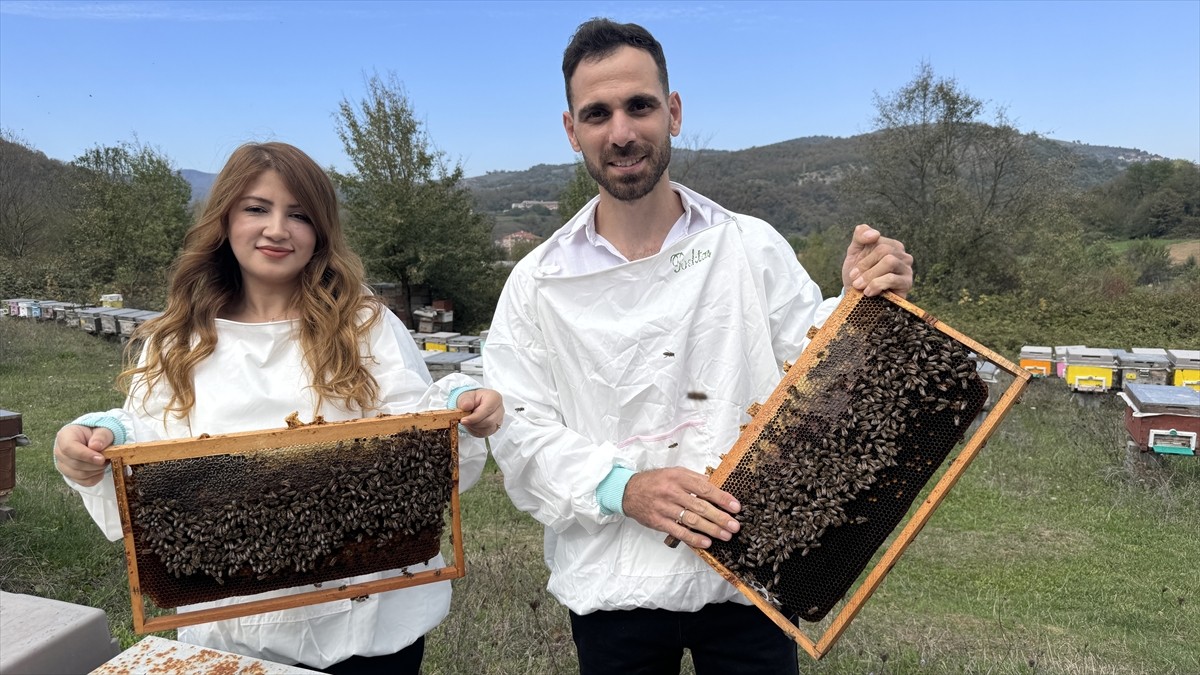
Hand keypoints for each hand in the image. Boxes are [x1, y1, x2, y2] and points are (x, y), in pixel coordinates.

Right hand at [53, 424, 112, 486]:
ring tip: (105, 462)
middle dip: (95, 464)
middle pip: (75, 464)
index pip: (68, 448)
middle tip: (107, 458)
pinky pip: (84, 482)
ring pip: (79, 475)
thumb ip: (101, 436)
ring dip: (97, 470)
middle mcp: (59, 452)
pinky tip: (100, 469)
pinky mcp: (70, 476)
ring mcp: (63, 465)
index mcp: (64, 436)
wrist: (94, 441)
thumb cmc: (97, 435)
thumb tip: (96, 446)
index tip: (101, 458)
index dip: (85, 455)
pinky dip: (96, 477)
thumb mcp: (103, 430)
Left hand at [456, 388, 504, 437]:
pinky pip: (486, 433)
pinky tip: (472, 424)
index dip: (474, 417)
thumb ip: (465, 400)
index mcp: (494, 398)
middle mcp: (500, 409)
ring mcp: (499, 419)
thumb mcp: (465, 396)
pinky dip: (477, 431)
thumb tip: (466, 406)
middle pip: (489, 421)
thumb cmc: (472, 399)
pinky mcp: (495, 427)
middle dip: (474, 423)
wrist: (473, 404)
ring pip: (488, 429)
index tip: (463, 420)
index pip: (487, 410)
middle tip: (464, 421)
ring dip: (475, 427)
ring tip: (468, 421)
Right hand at [622, 467, 740, 548]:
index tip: (736, 507)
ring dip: (711, 529)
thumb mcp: (674, 472)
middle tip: (735, 525)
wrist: (628, 491)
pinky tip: (706, 542)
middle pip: (701, 506)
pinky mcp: (658, 522)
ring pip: (692, 520)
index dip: (722, 498)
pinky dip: (693, 538)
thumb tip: (714, 485)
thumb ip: (694, 478)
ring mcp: (664, 508)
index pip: (705, 489)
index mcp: (679, 477)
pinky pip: (679, 531)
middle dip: (720, 517)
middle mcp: (672, 492)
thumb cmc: (655, 481)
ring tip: (726, 535)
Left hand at [841, 224, 913, 297]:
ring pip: (890, 261)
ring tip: (860, 286)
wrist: (856, 299)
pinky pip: (892, 278)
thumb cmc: (857, 274)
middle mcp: (903, 256)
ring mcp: (907, 270)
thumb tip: (874, 233)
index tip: (853, 273)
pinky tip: (869, 292)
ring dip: (870, 275)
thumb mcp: (854, 252)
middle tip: (856, 281)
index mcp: (892, 246)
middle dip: (866, 266)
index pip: (878, 241)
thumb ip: (860, 235)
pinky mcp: (907, 284)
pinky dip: (877, 284)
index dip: (864, 258)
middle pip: (885, 251)